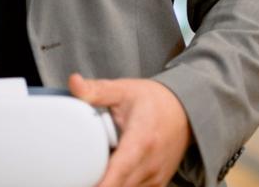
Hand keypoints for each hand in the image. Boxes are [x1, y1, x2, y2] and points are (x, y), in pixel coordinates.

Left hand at [68, 73, 189, 186]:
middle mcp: (151, 165)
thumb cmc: (153, 100)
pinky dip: (120, 185)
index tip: (82, 182)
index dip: (100, 184)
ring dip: (109, 184)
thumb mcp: (123, 90)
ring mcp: (155, 178)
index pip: (118, 172)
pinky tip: (111, 173)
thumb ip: (96, 90)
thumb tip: (74, 82)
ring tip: (95, 167)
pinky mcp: (157, 184)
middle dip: (95, 184)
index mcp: (141, 141)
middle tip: (78, 173)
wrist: (184, 111)